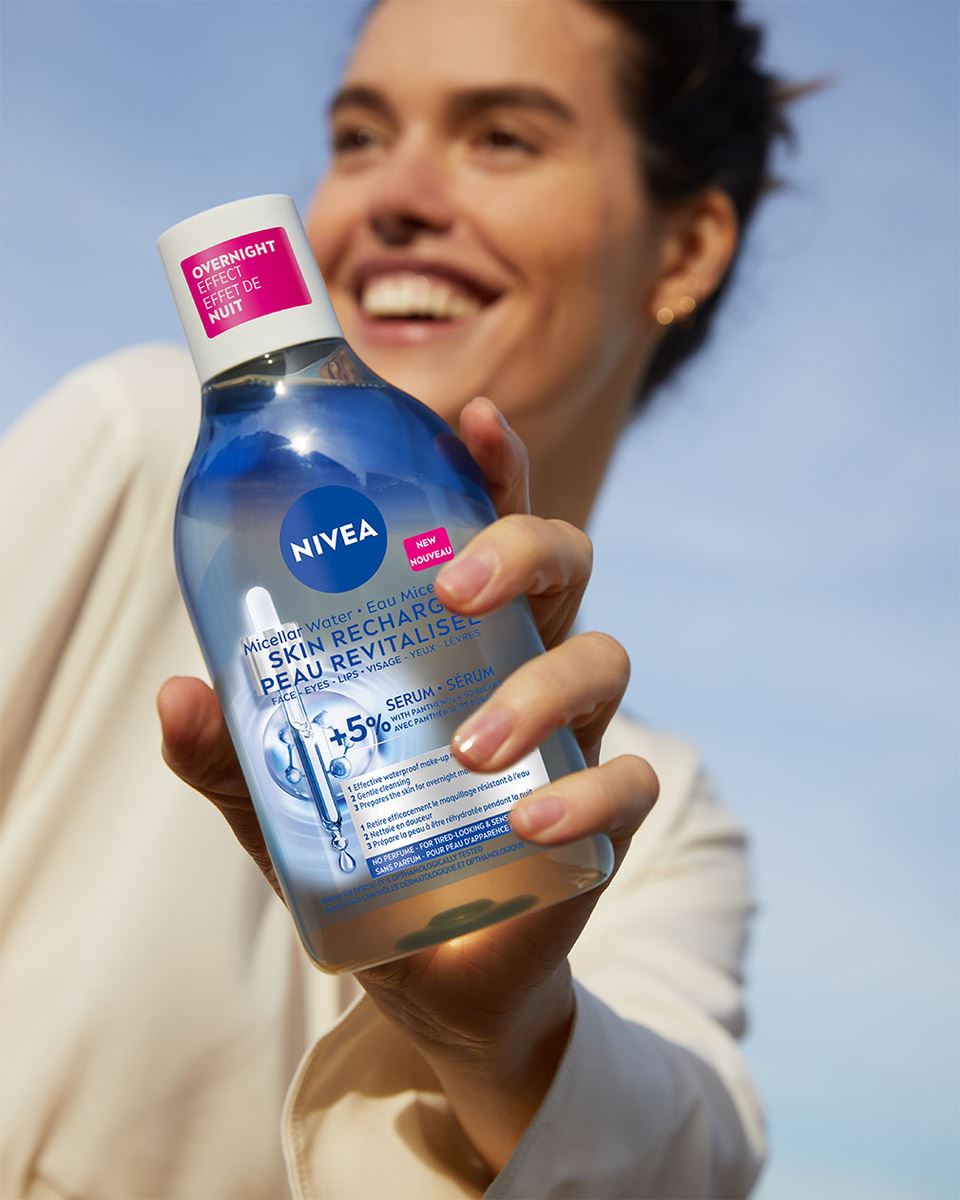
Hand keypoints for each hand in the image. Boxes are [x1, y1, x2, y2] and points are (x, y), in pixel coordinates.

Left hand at [157, 396, 658, 1173]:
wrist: (425, 965)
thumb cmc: (360, 844)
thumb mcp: (279, 794)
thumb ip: (228, 749)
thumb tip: (179, 692)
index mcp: (459, 633)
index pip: (488, 522)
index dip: (491, 464)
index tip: (467, 416)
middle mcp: (526, 661)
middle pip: (566, 561)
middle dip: (521, 549)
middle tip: (453, 589)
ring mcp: (574, 735)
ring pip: (601, 660)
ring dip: (539, 692)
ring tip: (468, 748)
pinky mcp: (602, 816)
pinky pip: (629, 782)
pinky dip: (587, 796)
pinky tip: (528, 824)